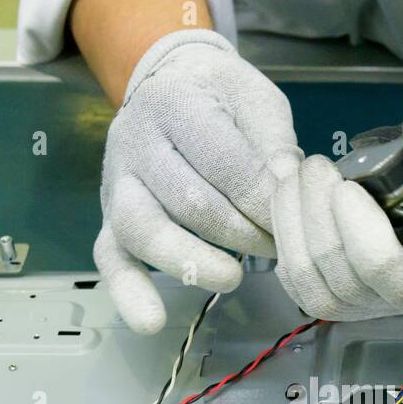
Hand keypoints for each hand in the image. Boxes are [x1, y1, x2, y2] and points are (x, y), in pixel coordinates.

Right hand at [95, 30, 300, 332]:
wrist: (166, 82)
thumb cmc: (220, 97)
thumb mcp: (256, 100)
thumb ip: (273, 144)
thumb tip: (289, 189)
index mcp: (177, 103)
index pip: (224, 163)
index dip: (264, 200)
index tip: (293, 219)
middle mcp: (137, 142)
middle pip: (189, 201)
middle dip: (241, 233)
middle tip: (275, 246)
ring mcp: (118, 184)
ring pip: (146, 230)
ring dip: (195, 261)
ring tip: (232, 278)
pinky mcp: (109, 219)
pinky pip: (110, 259)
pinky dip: (129, 293)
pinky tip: (151, 321)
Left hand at [271, 80, 402, 321]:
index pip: (393, 277)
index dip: (359, 234)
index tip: (345, 186)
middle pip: (344, 285)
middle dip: (316, 221)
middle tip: (312, 166)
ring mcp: (373, 300)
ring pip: (313, 288)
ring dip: (292, 228)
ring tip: (292, 174)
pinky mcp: (342, 288)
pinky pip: (299, 280)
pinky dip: (285, 235)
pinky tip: (286, 189)